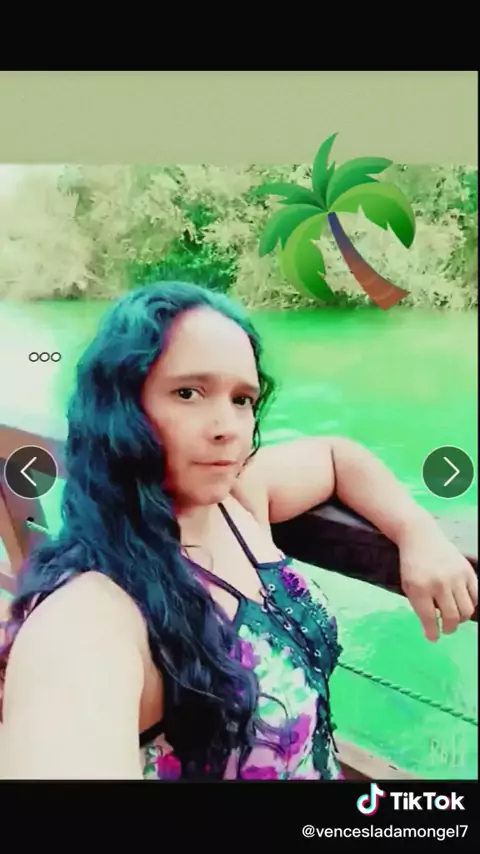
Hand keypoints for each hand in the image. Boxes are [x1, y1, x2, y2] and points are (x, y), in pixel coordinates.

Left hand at [399, 524, 477, 640]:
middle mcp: (439, 583)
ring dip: (460, 619)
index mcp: (420, 588)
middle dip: (448, 628)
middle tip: (445, 629)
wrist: (420, 536)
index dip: (432, 632)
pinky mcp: (467, 571)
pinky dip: (471, 605)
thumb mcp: (407, 585)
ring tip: (453, 617)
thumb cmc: (411, 563)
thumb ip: (419, 606)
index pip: (430, 618)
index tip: (433, 637)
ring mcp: (456, 577)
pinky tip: (462, 604)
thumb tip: (431, 629)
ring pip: (466, 610)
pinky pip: (476, 596)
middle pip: (452, 617)